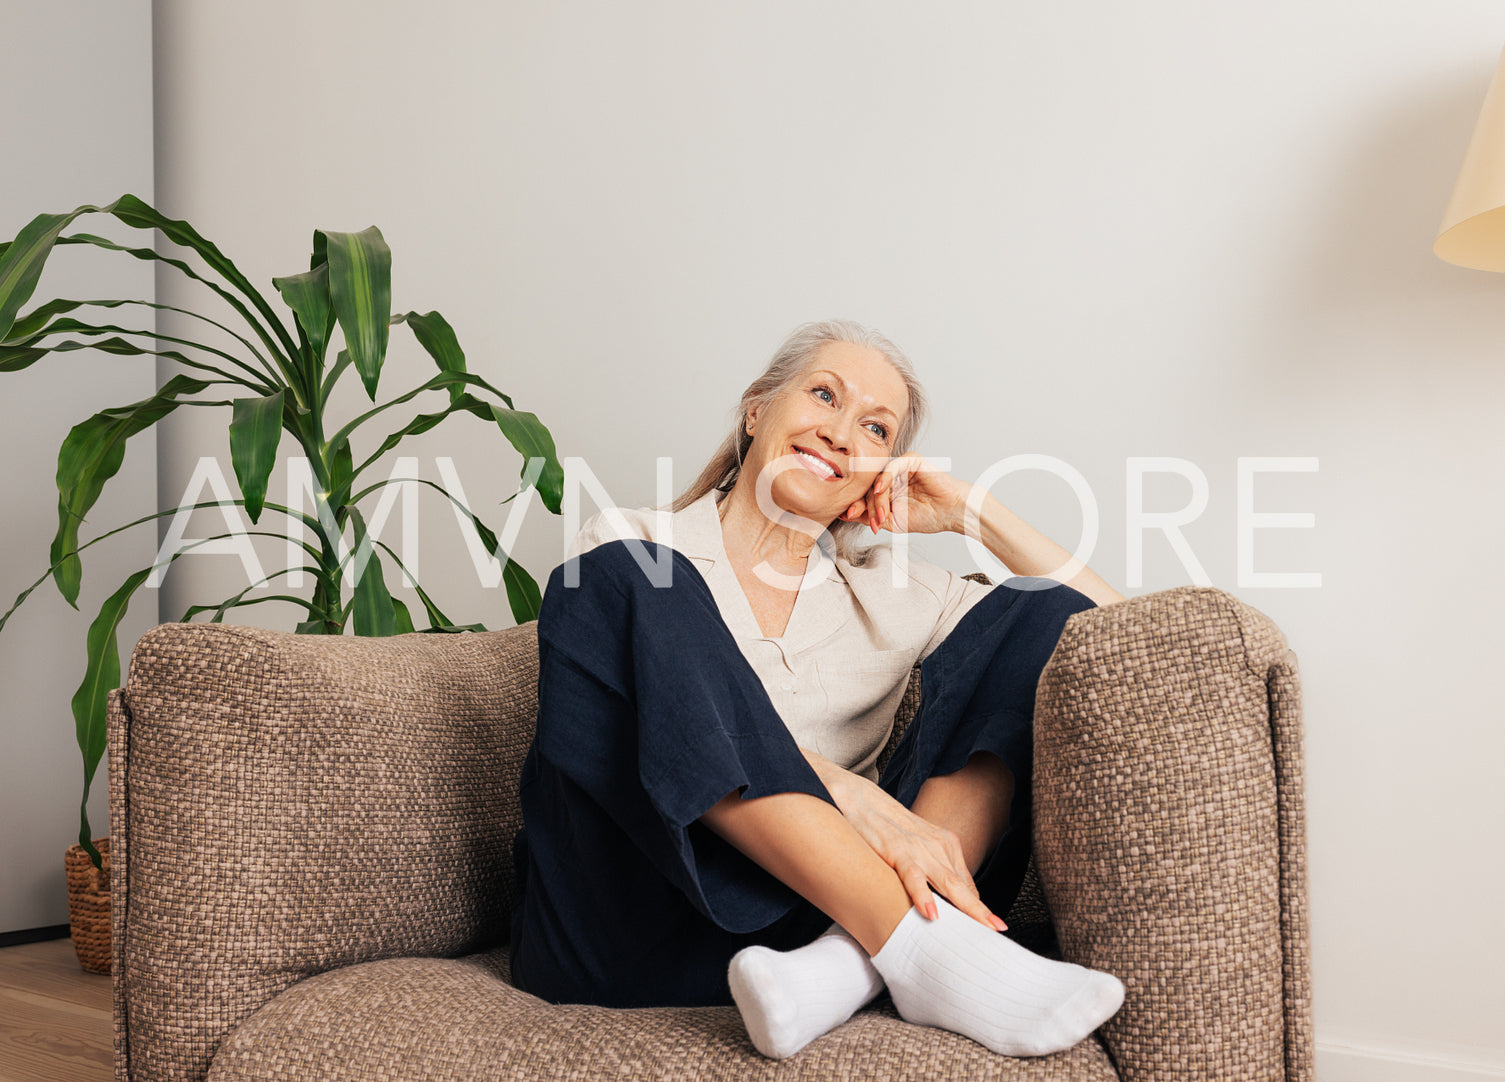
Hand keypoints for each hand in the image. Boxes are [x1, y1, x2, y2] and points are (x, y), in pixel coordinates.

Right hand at [826, 770, 1007, 932]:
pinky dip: (923, 895)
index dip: (978, 910)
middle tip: (999, 930)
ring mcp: (918, 847)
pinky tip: (931, 913)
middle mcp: (937, 846)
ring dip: (967, 907)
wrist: (856, 797)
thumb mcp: (915, 849)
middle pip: (965, 887)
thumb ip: (931, 873)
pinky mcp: (896, 849)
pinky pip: (913, 876)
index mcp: (945, 845)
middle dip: (983, 911)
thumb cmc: (884, 828)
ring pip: (948, 883)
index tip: (992, 931)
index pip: (966, 886)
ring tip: (982, 927)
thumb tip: (943, 906)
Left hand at [838, 452, 970, 537]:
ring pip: (878, 479)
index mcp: (885, 489)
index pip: (863, 494)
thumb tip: (845, 514)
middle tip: (872, 522)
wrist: (951, 513)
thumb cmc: (927, 516)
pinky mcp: (911, 460)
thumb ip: (870, 516)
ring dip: (877, 499)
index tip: (845, 516)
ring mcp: (900, 467)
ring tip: (883, 515)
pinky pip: (892, 466)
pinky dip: (884, 478)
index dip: (854, 504)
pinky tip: (880, 490)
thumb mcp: (892, 521)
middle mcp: (890, 476)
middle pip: (867, 486)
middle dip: (866, 505)